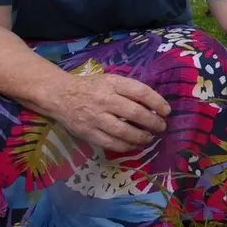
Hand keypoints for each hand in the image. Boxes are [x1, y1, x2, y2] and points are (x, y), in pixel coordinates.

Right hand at [46, 73, 171, 152]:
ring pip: (124, 131)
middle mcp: (104, 100)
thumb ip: (129, 90)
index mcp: (112, 84)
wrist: (60, 95)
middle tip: (161, 126)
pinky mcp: (88, 133)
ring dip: (141, 137)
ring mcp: (95, 118)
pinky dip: (126, 146)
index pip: (140, 92)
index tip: (166, 110)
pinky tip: (133, 145)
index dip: (157, 102)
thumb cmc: (91, 87)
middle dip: (152, 122)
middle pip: (134, 113)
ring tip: (150, 137)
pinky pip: (111, 143)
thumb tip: (153, 104)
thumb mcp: (110, 80)